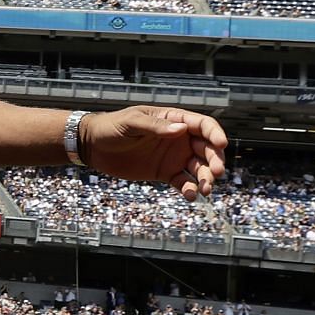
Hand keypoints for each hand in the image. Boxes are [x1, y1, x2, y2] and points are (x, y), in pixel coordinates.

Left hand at [84, 105, 227, 199]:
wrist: (94, 146)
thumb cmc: (112, 127)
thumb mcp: (131, 123)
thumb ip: (155, 127)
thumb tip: (180, 129)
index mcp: (174, 120)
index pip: (203, 125)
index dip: (214, 133)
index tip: (220, 144)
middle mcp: (179, 138)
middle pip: (207, 148)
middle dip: (215, 160)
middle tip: (216, 172)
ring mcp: (174, 157)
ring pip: (199, 168)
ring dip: (206, 178)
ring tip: (205, 189)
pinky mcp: (165, 173)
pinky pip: (184, 182)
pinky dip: (190, 189)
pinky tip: (190, 195)